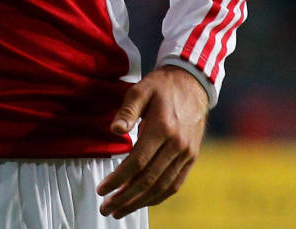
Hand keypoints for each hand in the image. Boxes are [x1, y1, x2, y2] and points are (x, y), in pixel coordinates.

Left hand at [97, 66, 209, 218]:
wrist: (193, 85)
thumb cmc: (161, 87)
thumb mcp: (140, 89)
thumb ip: (127, 110)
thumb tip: (114, 131)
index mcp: (162, 128)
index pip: (138, 162)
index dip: (119, 179)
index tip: (102, 189)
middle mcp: (177, 145)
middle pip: (149, 179)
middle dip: (126, 197)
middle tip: (106, 208)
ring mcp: (187, 153)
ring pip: (162, 186)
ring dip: (140, 202)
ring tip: (119, 210)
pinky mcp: (192, 158)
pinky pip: (175, 183)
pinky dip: (158, 196)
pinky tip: (142, 201)